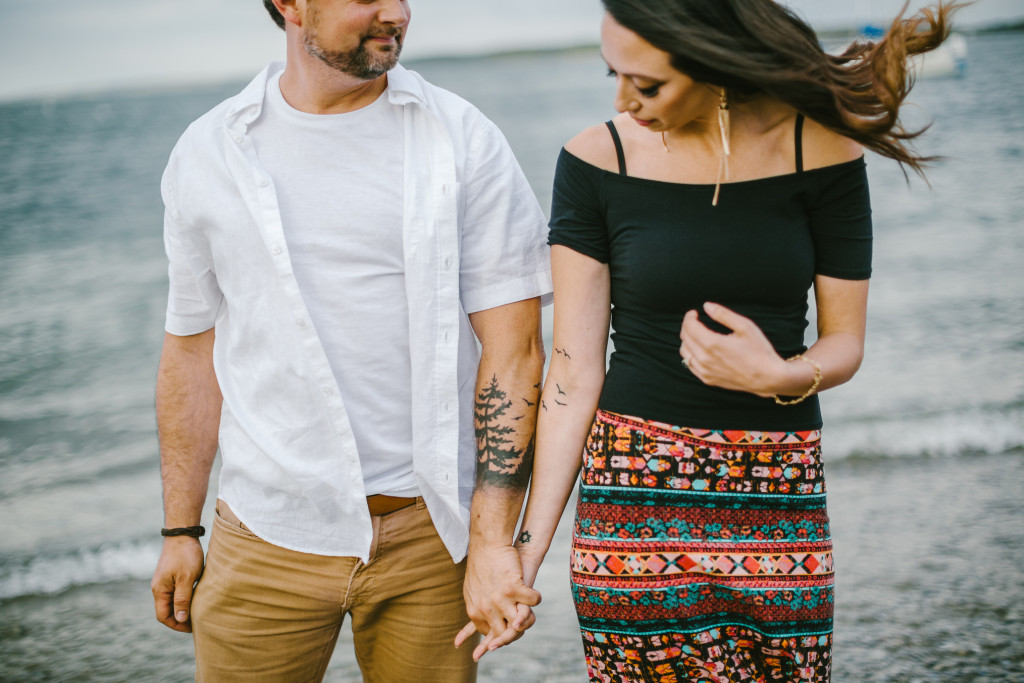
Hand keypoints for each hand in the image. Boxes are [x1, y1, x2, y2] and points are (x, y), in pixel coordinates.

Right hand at [151, 536, 204, 632]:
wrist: (182, 533)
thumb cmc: (185, 554)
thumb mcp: (186, 578)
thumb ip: (182, 599)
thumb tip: (181, 619)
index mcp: (160, 590)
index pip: (163, 616)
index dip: (177, 625)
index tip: (192, 628)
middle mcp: (159, 588)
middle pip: (166, 611)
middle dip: (180, 619)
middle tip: (197, 623)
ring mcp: (165, 581)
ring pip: (172, 602)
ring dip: (182, 609)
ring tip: (197, 613)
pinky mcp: (171, 575)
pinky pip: (176, 593)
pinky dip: (184, 599)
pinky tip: (196, 599)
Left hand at [455, 544, 540, 660]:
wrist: (487, 544)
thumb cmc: (481, 565)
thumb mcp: (471, 589)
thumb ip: (477, 606)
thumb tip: (481, 620)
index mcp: (474, 610)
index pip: (489, 633)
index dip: (500, 633)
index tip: (508, 628)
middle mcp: (486, 609)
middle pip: (505, 634)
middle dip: (516, 630)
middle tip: (522, 620)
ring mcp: (499, 600)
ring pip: (520, 623)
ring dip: (528, 618)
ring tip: (529, 610)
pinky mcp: (513, 588)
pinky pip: (531, 601)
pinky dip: (535, 597)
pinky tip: (535, 593)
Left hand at [680, 302, 785, 396]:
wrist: (768, 377)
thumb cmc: (759, 350)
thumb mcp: (745, 326)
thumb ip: (723, 314)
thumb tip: (706, 306)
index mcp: (712, 343)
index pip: (689, 326)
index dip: (689, 317)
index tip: (695, 312)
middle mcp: (704, 359)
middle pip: (685, 338)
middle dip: (687, 326)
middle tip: (695, 321)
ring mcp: (705, 371)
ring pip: (684, 353)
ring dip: (687, 341)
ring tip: (697, 334)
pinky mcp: (708, 380)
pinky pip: (690, 365)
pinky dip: (691, 355)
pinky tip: (700, 350)